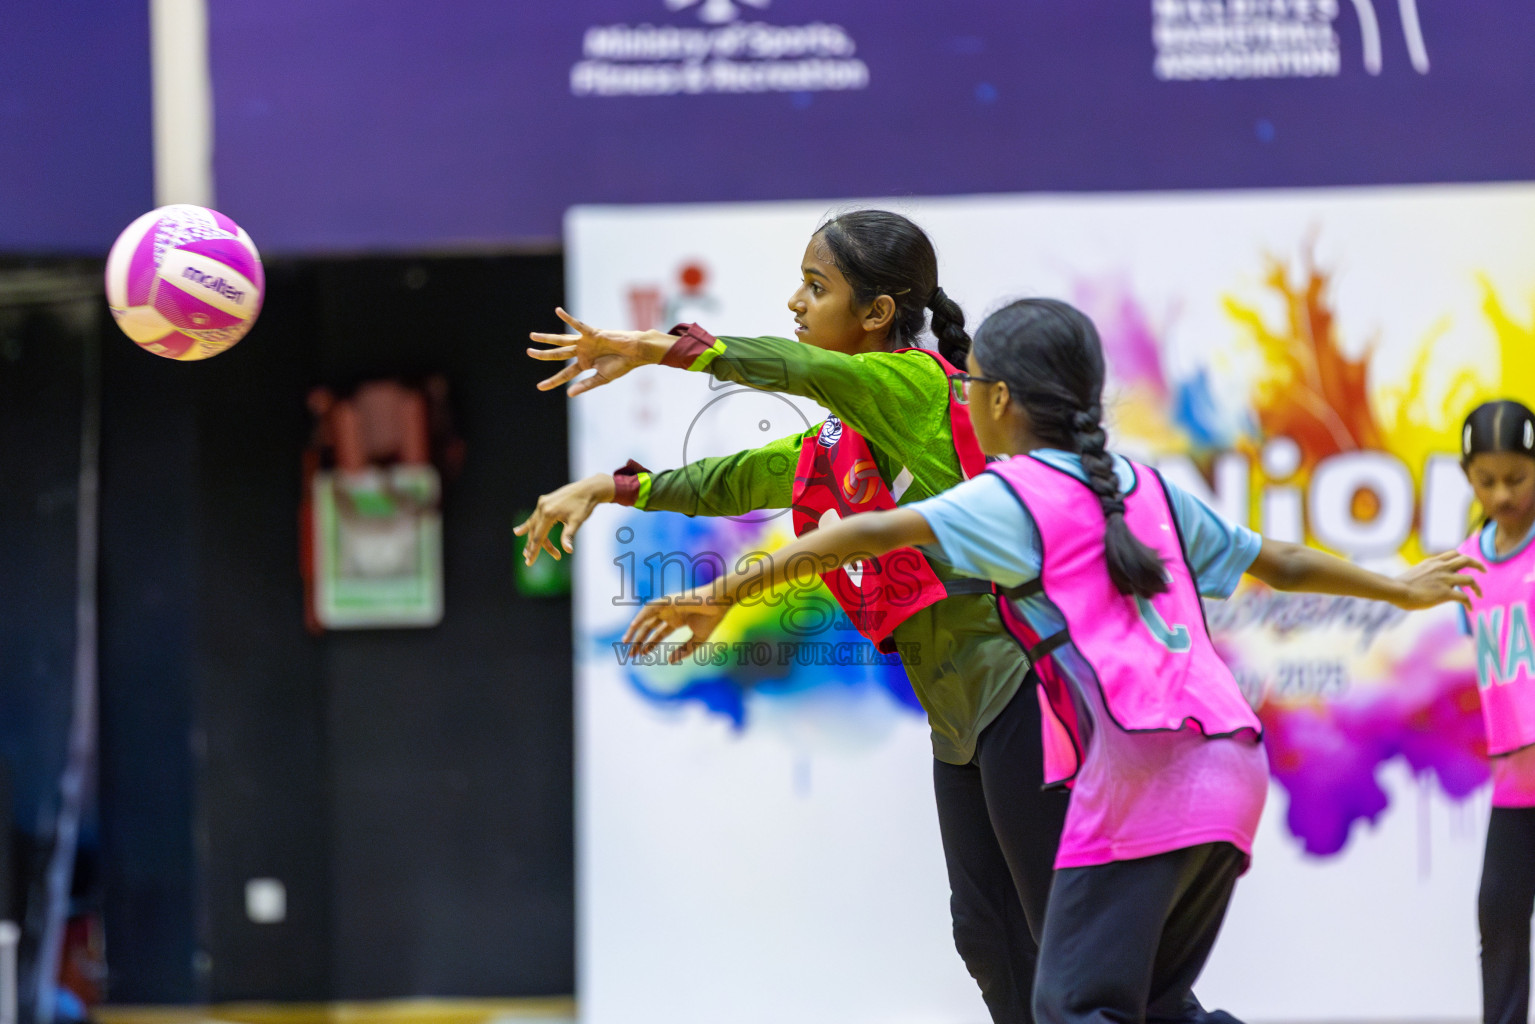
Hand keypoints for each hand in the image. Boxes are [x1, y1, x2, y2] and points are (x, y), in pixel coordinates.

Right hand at [513, 474, 614, 565]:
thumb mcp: (577, 522)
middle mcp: (542, 507)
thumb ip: (568, 536)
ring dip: (532, 538)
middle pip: (535, 532)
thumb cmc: (584, 506)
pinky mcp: (544, 501)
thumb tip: (568, 550)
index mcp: (549, 513)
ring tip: (526, 552)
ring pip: (534, 525)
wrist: (588, 489)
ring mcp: (542, 503)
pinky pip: (535, 517)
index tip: (529, 563)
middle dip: (535, 547)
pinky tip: (517, 532)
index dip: (534, 551)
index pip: (538, 537)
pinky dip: (529, 526)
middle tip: (531, 561)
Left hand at [528, 307, 670, 395]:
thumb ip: (586, 385)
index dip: (552, 381)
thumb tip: (569, 394)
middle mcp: (582, 352)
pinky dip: (568, 318)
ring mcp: (585, 342)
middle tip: (529, 352)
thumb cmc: (622, 365)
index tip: (540, 387)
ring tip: (533, 336)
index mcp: (584, 364)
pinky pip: (578, 325)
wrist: (636, 353)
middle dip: (543, 354)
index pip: (564, 374)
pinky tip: (558, 311)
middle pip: (558, 354)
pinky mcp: (592, 333)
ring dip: (547, 338)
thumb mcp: (602, 379)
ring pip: (562, 340)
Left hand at [622, 584, 732, 663]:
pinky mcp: (668, 600)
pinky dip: (641, 616)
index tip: (641, 655)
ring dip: (635, 630)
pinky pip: (650, 608)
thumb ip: (685, 650)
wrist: (720, 603)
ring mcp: (668, 606)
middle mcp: (669, 613)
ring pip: (646, 618)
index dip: (649, 644)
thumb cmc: (712, 618)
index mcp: (677, 620)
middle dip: (639, 640)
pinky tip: (633, 626)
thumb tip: (669, 660)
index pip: (658, 633)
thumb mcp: (698, 639)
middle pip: (649, 627)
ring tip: (626, 642)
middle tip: (630, 654)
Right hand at [1393, 551, 1484, 609]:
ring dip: (1477, 587)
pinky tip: (1470, 608)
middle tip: (1483, 570)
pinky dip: (1470, 603)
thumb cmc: (1398, 585)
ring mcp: (1445, 580)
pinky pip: (1464, 597)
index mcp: (1433, 562)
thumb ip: (1425, 574)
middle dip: (1478, 564)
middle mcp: (1441, 568)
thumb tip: (1423, 583)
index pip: (1453, 553)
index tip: (1466, 563)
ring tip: (1480, 594)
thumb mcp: (1415, 572)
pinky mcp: (1445, 593)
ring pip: (1470, 579)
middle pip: (1466, 560)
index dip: (1462, 557)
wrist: (1396, 590)